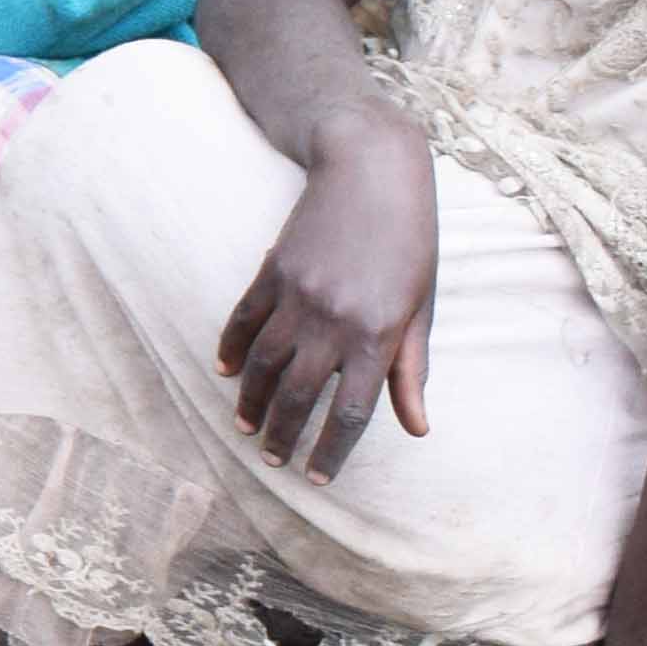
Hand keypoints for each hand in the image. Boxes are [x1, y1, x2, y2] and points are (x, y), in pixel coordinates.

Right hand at [215, 122, 436, 470]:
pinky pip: (243, 322)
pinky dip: (231, 350)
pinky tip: (226, 372)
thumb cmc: (409, 240)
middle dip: (281, 435)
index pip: (349, 413)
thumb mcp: (420, 306)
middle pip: (299, 397)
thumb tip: (416, 427)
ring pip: (264, 364)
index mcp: (377, 335)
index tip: (316, 477)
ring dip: (251, 400)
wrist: (372, 168)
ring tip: (244, 425)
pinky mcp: (273, 272)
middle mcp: (334, 321)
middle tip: (271, 458)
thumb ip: (411, 370)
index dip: (330, 452)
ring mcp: (298, 296)